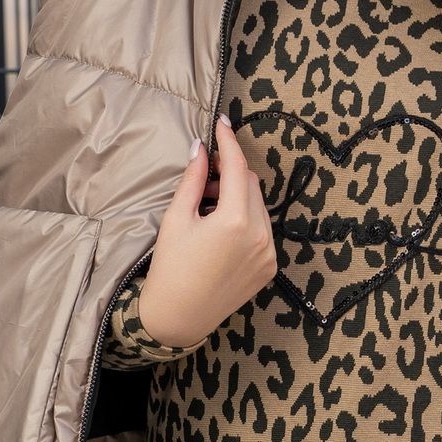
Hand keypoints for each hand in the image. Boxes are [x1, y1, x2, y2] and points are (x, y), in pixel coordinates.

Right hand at [136, 114, 277, 344]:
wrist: (178, 318)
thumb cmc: (170, 268)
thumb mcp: (176, 219)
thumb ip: (192, 180)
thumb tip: (200, 148)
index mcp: (235, 221)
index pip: (236, 167)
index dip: (229, 142)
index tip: (222, 123)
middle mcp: (260, 236)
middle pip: (250, 184)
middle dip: (228, 173)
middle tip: (202, 180)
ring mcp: (268, 253)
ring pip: (258, 206)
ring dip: (237, 197)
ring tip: (208, 210)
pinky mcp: (270, 267)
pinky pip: (262, 229)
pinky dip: (246, 221)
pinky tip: (221, 232)